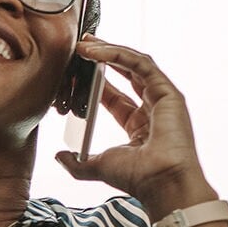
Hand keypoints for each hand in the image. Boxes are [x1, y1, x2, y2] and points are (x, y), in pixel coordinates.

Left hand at [56, 36, 216, 216]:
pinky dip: (118, 54)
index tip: (74, 70)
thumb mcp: (97, 166)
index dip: (94, 80)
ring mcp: (162, 98)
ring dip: (108, 50)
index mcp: (138, 124)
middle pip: (125, 73)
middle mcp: (152, 108)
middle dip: (102, 56)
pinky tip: (96, 51)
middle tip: (80, 45)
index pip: (113, 95)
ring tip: (84, 44)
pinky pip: (141, 64)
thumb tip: (59, 156)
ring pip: (133, 63)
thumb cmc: (138, 178)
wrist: (161, 183)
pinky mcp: (168, 91)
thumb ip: (77, 162)